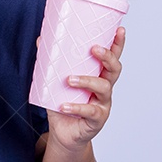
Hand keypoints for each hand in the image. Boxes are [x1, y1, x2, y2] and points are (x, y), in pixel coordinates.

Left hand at [44, 27, 125, 151]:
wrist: (63, 133)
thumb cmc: (63, 103)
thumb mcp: (56, 82)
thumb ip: (51, 63)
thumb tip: (40, 39)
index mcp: (98, 75)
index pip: (112, 57)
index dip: (118, 44)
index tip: (120, 29)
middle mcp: (104, 88)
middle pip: (114, 70)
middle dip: (107, 57)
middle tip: (94, 49)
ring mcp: (103, 104)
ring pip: (104, 88)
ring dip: (87, 81)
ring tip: (69, 79)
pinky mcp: (97, 120)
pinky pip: (90, 112)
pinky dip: (76, 107)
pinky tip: (64, 106)